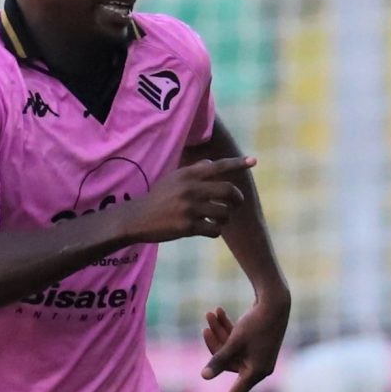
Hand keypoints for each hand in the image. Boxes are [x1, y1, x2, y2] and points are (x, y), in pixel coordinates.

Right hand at [129, 156, 252, 244]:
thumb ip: (194, 170)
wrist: (136, 219)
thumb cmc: (158, 198)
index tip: (254, 161)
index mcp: (188, 175)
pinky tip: (209, 229)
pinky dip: (216, 230)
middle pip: (228, 191)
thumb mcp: (173, 179)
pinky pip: (214, 229)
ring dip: (226, 217)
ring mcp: (189, 208)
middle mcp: (190, 189)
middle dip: (237, 199)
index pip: (218, 166)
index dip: (238, 163)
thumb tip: (211, 163)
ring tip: (219, 219)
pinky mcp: (187, 227)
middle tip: (236, 204)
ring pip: (224, 212)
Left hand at [200, 291, 289, 391]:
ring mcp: (257, 356)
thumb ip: (219, 360)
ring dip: (218, 333)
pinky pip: (236, 343)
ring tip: (211, 314)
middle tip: (206, 325)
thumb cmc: (256, 323)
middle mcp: (258, 367)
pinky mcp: (255, 345)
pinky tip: (218, 313)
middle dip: (214, 344)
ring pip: (229, 351)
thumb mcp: (234, 342)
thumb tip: (204, 377)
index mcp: (256, 372)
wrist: (275, 301)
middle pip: (226, 363)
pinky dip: (227, 330)